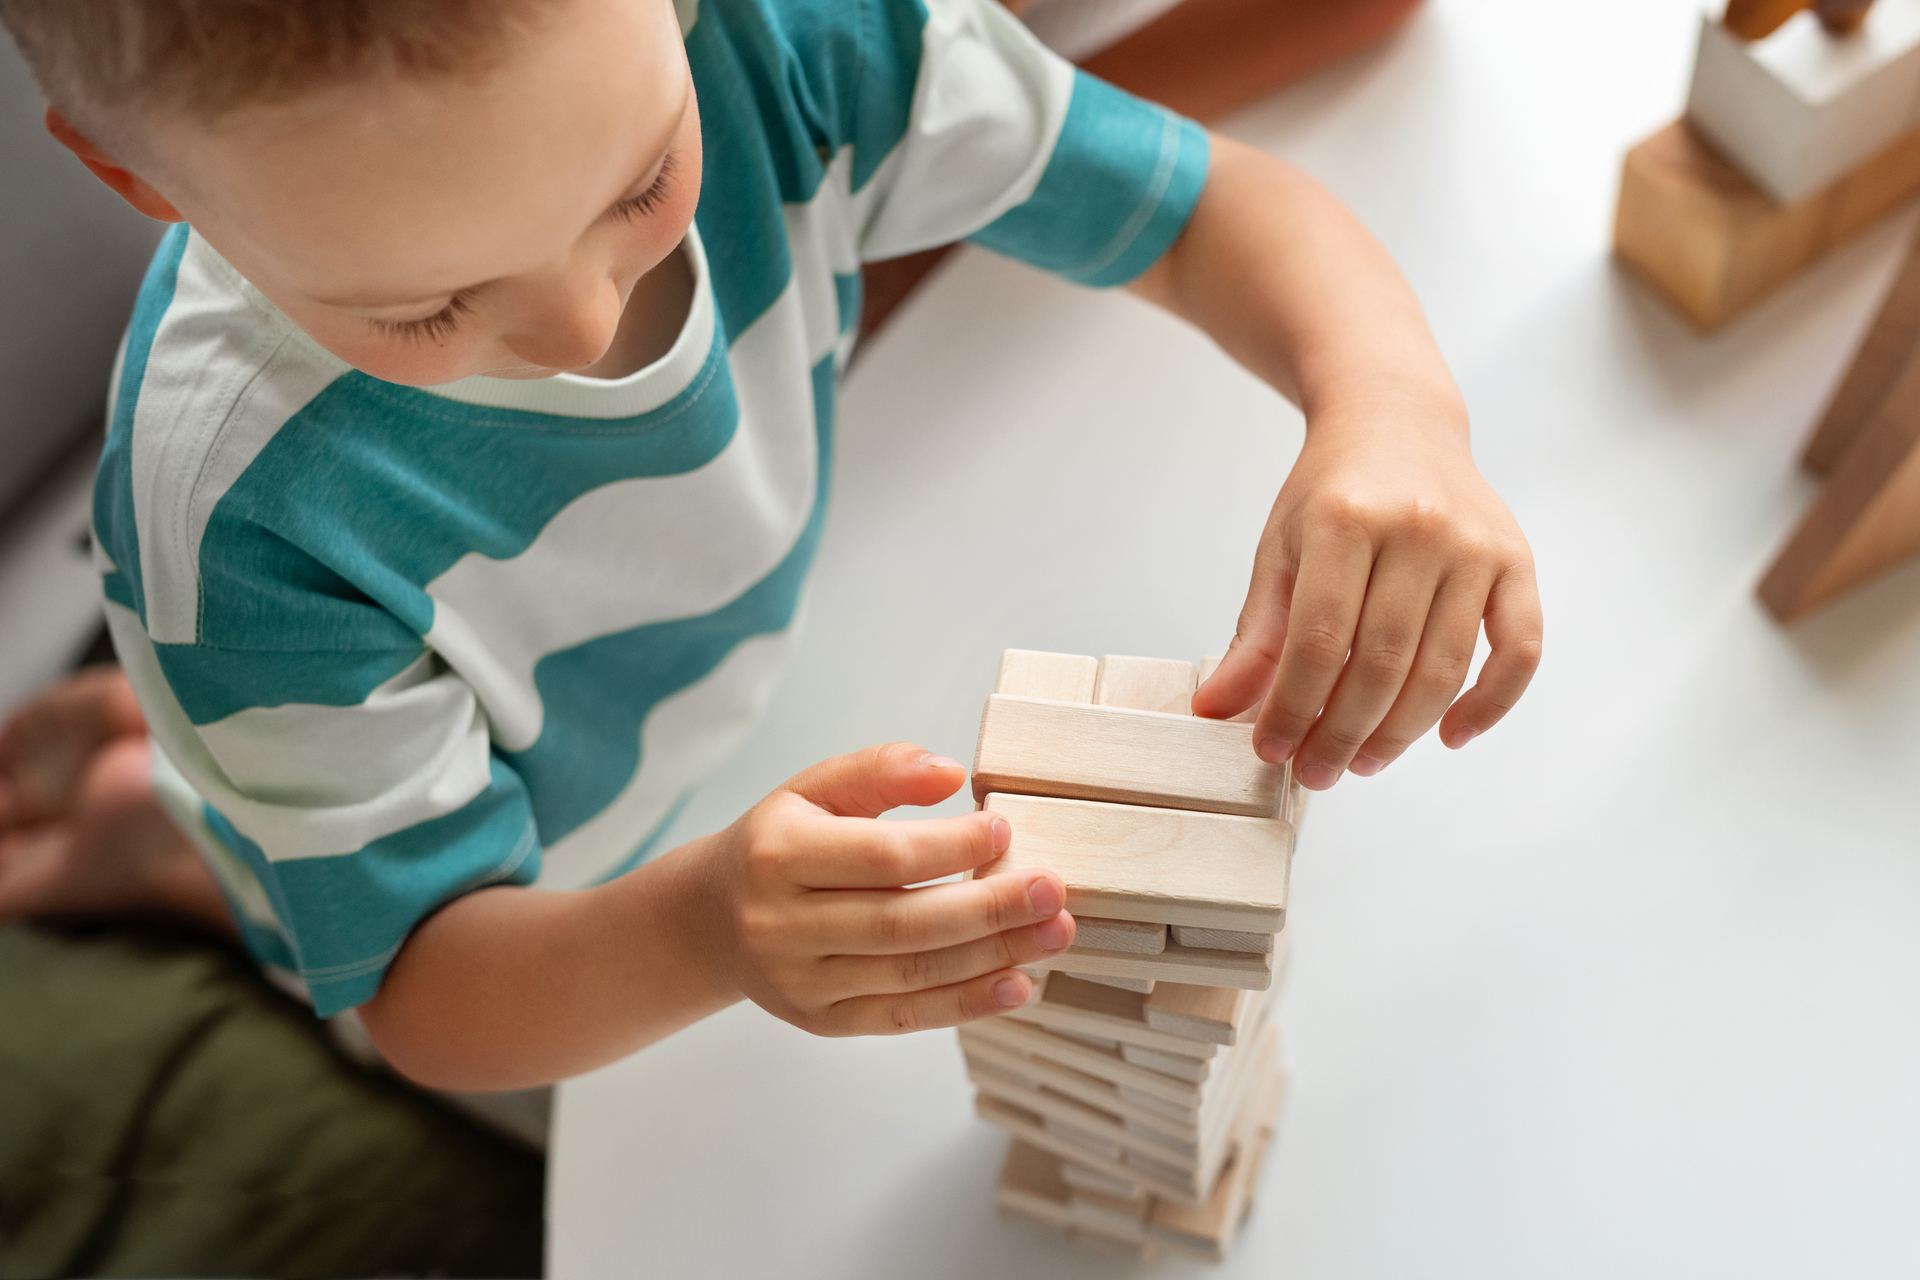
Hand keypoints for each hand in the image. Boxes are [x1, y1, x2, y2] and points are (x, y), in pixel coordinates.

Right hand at [690, 742, 1075, 1034]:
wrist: (712, 920)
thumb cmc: (780, 843)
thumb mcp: (814, 789)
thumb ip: (880, 769)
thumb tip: (951, 772)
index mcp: (778, 855)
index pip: (880, 857)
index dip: (950, 847)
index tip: (1006, 831)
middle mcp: (781, 924)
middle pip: (902, 923)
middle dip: (988, 908)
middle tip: (1052, 891)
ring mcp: (800, 982)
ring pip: (911, 973)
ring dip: (992, 956)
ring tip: (1052, 933)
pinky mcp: (822, 1021)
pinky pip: (904, 1016)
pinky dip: (966, 1003)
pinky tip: (1016, 983)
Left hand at [1192, 388, 1541, 788]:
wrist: (1397, 421)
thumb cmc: (1333, 490)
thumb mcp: (1280, 550)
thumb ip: (1255, 635)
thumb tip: (1216, 712)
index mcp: (1346, 519)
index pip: (1319, 641)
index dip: (1294, 707)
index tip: (1272, 749)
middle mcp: (1419, 529)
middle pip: (1382, 663)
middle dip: (1343, 733)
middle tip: (1317, 772)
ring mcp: (1476, 545)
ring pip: (1443, 669)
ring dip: (1401, 733)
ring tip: (1364, 763)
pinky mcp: (1518, 561)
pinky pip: (1520, 651)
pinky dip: (1490, 704)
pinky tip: (1449, 736)